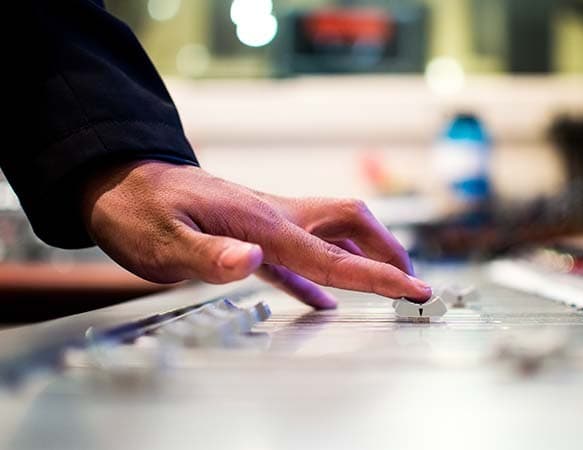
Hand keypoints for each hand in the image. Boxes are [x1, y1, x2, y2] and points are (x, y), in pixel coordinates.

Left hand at [82, 160, 431, 308]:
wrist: (119, 181)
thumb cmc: (137, 210)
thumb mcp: (161, 241)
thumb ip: (209, 254)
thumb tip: (253, 259)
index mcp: (262, 223)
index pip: (331, 255)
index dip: (377, 274)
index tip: (414, 288)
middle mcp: (274, 217)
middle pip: (350, 224)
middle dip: (386, 250)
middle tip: (410, 279)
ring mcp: (266, 222)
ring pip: (332, 232)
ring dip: (363, 255)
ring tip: (385, 280)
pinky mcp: (252, 231)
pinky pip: (300, 254)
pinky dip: (321, 275)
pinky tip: (324, 297)